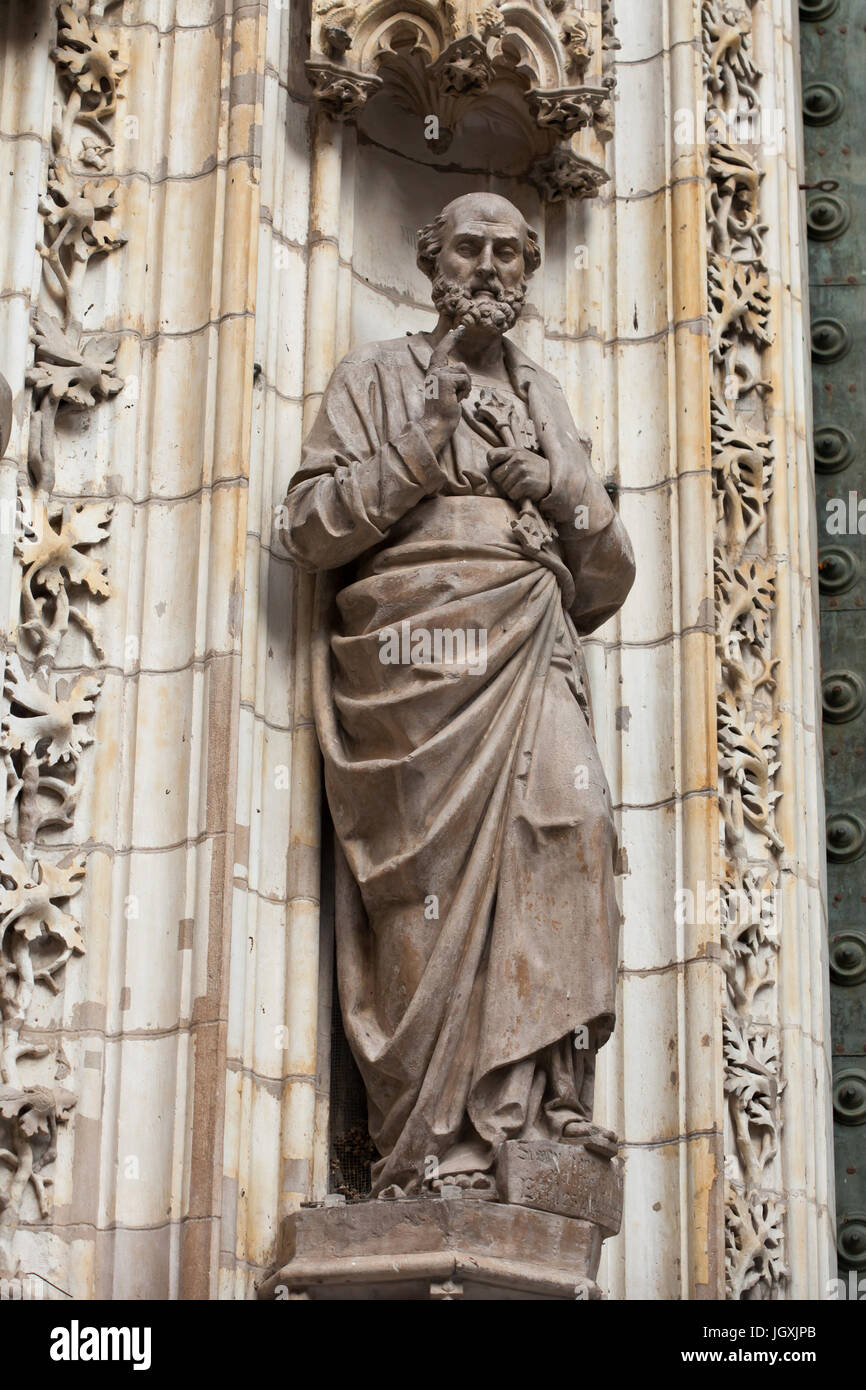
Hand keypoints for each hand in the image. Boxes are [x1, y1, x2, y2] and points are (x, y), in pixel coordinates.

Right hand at [422, 327, 471, 453]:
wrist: (437, 424)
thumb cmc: (444, 412)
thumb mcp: (449, 391)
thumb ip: (453, 377)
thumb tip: (462, 365)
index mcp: (433, 374)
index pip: (442, 351)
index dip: (451, 339)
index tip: (459, 327)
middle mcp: (434, 372)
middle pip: (462, 367)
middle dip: (466, 383)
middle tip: (457, 397)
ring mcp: (439, 375)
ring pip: (464, 373)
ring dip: (465, 388)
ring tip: (455, 399)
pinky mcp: (445, 380)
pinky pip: (465, 380)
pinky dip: (465, 392)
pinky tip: (455, 400)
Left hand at [488, 447, 550, 503]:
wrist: (554, 479)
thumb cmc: (533, 470)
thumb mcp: (521, 457)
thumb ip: (505, 457)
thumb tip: (490, 461)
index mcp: (514, 450)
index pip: (491, 456)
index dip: (493, 466)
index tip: (502, 469)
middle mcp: (518, 458)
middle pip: (495, 476)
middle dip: (503, 481)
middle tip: (516, 480)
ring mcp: (523, 470)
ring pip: (503, 487)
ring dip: (511, 489)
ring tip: (522, 485)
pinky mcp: (526, 482)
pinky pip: (511, 494)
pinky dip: (517, 496)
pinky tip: (526, 491)